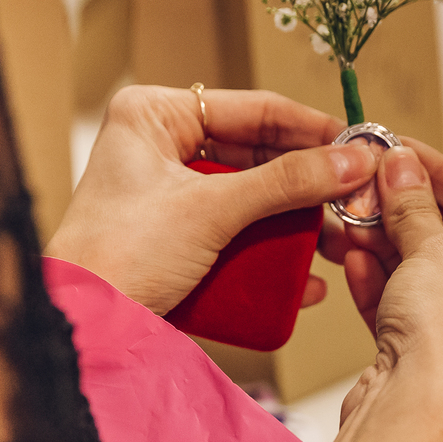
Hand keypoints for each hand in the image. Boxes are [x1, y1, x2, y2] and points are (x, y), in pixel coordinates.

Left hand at [45, 85, 377, 314]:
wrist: (82, 332)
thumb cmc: (117, 259)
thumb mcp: (212, 211)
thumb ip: (288, 182)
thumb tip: (352, 160)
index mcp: (154, 115)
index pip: (255, 109)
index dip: (313, 128)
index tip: (360, 145)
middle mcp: (162, 145)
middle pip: (260, 154)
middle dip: (310, 183)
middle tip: (355, 195)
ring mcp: (171, 191)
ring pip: (256, 195)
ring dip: (299, 222)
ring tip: (339, 240)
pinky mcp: (181, 234)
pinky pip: (241, 230)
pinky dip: (274, 251)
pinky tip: (307, 277)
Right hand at [335, 144, 442, 427]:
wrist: (416, 425)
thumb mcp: (433, 251)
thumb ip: (416, 204)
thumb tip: (403, 168)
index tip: (409, 154)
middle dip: (414, 213)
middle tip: (379, 182)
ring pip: (438, 279)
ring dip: (393, 246)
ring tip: (357, 217)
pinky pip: (419, 313)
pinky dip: (388, 286)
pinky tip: (356, 258)